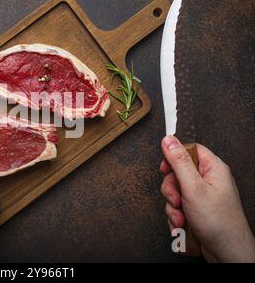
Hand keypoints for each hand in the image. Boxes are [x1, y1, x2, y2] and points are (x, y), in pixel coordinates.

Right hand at [160, 135, 254, 261]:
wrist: (226, 252)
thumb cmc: (218, 221)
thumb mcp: (193, 187)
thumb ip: (179, 162)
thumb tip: (169, 140)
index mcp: (212, 168)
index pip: (189, 150)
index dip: (174, 157)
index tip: (165, 168)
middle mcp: (208, 181)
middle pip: (177, 173)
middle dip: (171, 190)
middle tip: (176, 200)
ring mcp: (202, 197)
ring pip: (175, 193)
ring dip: (172, 208)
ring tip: (182, 219)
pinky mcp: (196, 211)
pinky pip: (177, 208)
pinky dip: (176, 218)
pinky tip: (183, 226)